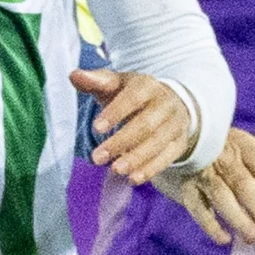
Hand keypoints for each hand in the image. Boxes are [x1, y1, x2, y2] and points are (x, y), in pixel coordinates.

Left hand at [72, 66, 200, 187]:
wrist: (171, 103)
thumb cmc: (133, 94)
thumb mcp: (116, 84)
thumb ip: (95, 81)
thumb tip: (75, 75)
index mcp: (147, 86)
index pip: (133, 98)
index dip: (116, 112)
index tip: (96, 128)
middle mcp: (166, 104)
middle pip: (146, 124)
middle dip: (122, 142)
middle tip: (98, 158)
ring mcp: (175, 124)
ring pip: (158, 142)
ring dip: (137, 158)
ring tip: (115, 170)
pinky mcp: (179, 142)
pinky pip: (168, 157)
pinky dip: (151, 169)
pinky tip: (133, 178)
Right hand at [164, 129, 254, 245]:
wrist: (180, 140)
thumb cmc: (224, 153)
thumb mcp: (246, 156)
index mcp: (243, 145)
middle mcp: (222, 156)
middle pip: (244, 184)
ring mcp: (202, 171)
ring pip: (221, 196)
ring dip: (238, 219)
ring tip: (252, 238)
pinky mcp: (186, 186)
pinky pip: (197, 207)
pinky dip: (210, 224)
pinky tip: (224, 239)